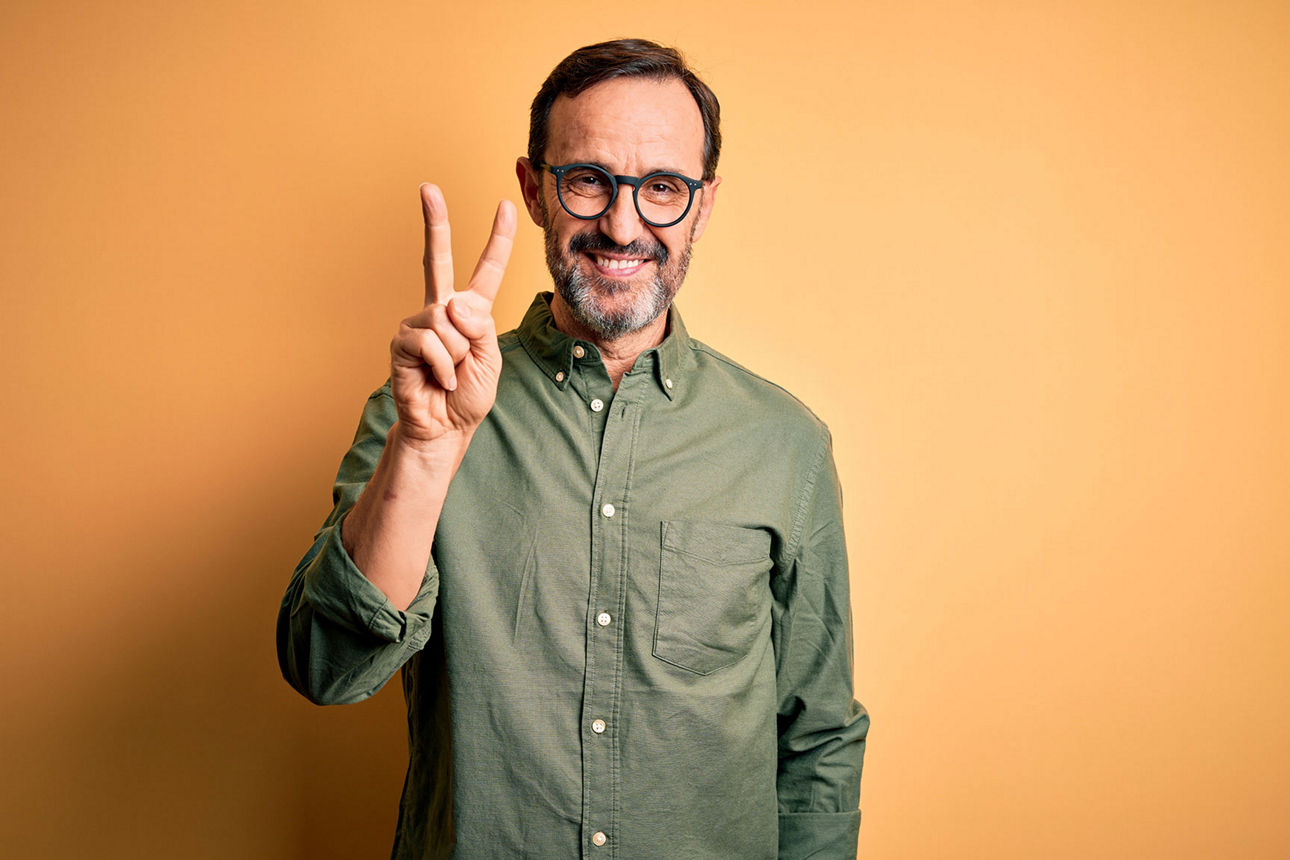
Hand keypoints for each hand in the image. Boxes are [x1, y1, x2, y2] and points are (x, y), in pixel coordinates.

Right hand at [390, 184, 515, 448]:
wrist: (444, 428)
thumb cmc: (467, 395)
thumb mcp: (490, 360)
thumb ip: (481, 328)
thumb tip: (451, 303)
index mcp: (471, 310)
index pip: (486, 269)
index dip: (498, 239)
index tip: (504, 205)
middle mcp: (442, 309)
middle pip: (436, 258)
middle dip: (434, 221)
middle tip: (427, 187)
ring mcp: (419, 322)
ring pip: (447, 321)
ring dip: (458, 354)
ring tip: (451, 373)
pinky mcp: (402, 341)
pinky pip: (431, 342)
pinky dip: (443, 366)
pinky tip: (438, 380)